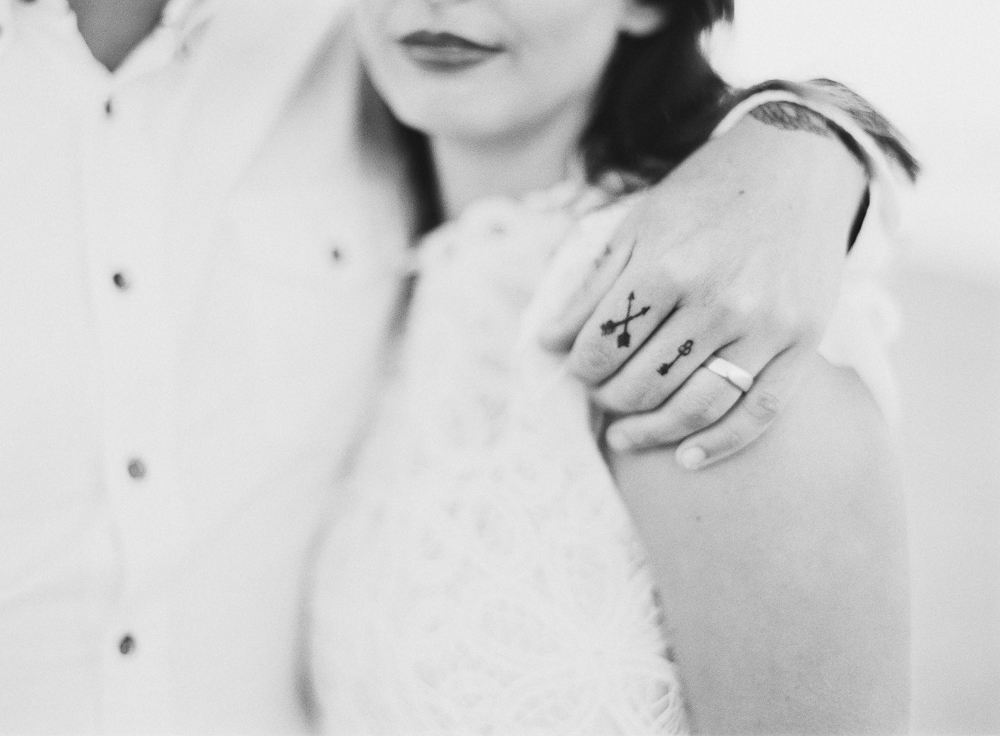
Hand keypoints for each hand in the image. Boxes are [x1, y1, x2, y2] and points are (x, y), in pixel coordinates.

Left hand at [539, 114, 867, 468]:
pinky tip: (687, 460)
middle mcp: (717, 300)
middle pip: (643, 384)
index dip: (581, 367)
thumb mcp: (637, 227)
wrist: (796, 166)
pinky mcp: (803, 342)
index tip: (580, 368)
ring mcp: (765, 324)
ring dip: (650, 432)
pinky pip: (759, 412)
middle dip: (610, 398)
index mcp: (666, 266)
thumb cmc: (704, 195)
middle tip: (603, 396)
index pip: (602, 347)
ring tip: (624, 437)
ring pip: (695, 406)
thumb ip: (591, 288)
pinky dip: (720, 444)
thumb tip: (545, 342)